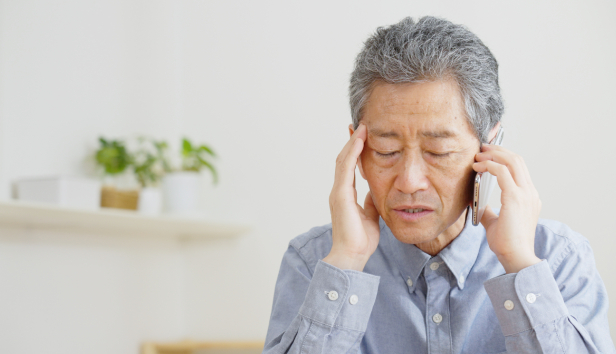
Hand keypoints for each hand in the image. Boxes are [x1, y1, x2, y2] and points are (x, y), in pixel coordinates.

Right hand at [323, 124, 380, 271]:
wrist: (351, 255)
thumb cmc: (360, 240)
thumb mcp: (371, 215)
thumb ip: (371, 202)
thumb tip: (377, 192)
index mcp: (345, 195)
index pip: (349, 167)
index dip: (355, 151)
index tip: (362, 137)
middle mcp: (339, 191)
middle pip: (344, 159)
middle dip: (352, 142)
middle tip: (360, 125)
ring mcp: (338, 192)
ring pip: (343, 160)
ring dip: (353, 143)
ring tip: (362, 127)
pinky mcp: (341, 195)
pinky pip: (346, 168)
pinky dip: (353, 153)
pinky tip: (360, 141)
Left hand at [473, 145, 541, 272]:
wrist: (515, 257)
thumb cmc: (507, 243)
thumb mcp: (496, 222)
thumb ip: (490, 211)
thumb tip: (479, 204)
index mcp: (528, 196)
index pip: (519, 168)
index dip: (504, 156)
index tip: (488, 153)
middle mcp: (530, 192)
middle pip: (517, 160)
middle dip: (498, 150)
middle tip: (482, 148)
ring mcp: (525, 194)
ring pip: (512, 161)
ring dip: (493, 155)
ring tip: (478, 155)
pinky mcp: (515, 198)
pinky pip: (502, 172)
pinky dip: (489, 166)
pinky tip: (478, 167)